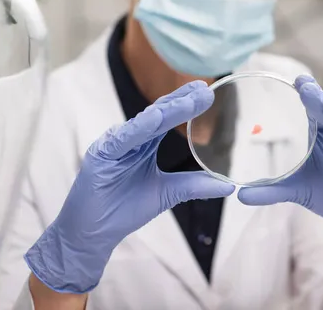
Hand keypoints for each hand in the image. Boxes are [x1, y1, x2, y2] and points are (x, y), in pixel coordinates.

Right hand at [25, 81, 234, 293]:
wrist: (94, 232)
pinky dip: (138, 128)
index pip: (167, 118)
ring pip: (144, 123)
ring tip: (189, 101)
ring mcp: (114, 144)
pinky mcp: (101, 155)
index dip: (186, 104)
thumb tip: (229, 185)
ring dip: (167, 111)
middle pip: (158, 114)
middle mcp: (130, 138)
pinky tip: (154, 119)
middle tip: (205, 89)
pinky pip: (122, 139)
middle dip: (182, 101)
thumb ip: (194, 185)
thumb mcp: (168, 193)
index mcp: (144, 143)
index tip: (207, 92)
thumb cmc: (124, 209)